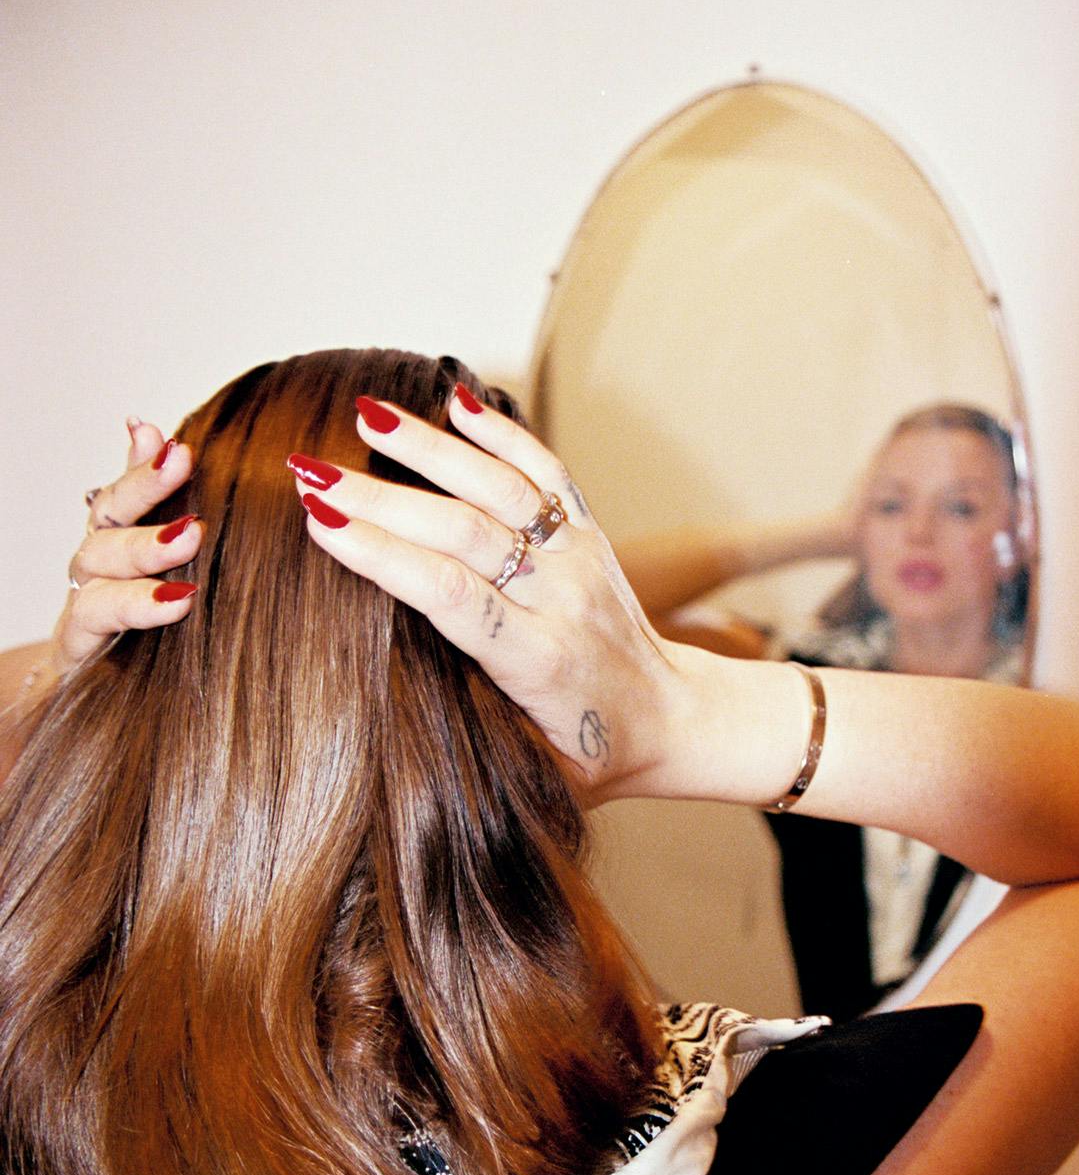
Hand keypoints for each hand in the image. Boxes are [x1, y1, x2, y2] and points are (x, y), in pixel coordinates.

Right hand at [46, 420, 201, 679]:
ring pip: (101, 555)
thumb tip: (213, 477)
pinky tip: (177, 600)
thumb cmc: (157, 640)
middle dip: (145, 481)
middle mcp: (101, 560)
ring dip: (146, 543)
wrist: (111, 708)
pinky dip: (138, 602)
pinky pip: (101, 612)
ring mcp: (87, 597)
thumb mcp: (187, 580)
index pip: (131, 488)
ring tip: (191, 535)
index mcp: (125, 538)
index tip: (175, 438)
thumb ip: (194, 529)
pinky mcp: (80, 641)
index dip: (145, 461)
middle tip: (182, 457)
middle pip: (111, 508)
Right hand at [290, 387, 708, 802]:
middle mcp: (561, 598)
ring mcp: (579, 559)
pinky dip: (504, 432)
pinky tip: (456, 400)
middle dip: (380, 497)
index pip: (450, 594)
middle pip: (463, 531)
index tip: (320, 522)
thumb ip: (472, 742)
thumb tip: (386, 722)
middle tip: (308, 470)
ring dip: (431, 448)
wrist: (673, 721)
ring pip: (502, 487)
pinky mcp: (589, 535)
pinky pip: (546, 472)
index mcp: (539, 661)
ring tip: (366, 414)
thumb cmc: (589, 758)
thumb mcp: (532, 775)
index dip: (384, 556)